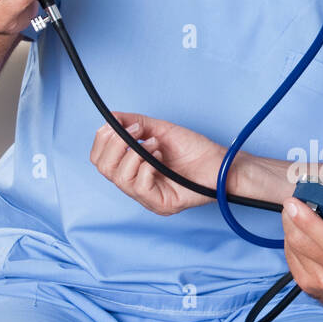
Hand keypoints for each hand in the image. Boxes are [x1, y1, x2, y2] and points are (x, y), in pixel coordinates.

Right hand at [90, 111, 224, 213]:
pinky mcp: (162, 205)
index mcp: (133, 171)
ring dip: (135, 154)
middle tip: (135, 132)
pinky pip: (140, 187)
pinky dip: (146, 166)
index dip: (103, 140)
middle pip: (104, 169)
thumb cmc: (196, 150)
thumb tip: (111, 117)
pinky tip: (160, 158)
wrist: (222, 163)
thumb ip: (135, 124)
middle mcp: (137, 186)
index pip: (101, 161)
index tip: (117, 125)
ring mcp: (148, 198)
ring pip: (119, 178)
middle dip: (114, 145)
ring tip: (155, 145)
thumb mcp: (161, 131)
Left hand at [281, 189, 322, 311]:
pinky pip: (291, 258)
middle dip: (292, 219)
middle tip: (293, 204)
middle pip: (304, 243)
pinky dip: (292, 242)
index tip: (293, 204)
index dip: (307, 221)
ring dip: (290, 228)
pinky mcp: (309, 287)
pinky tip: (301, 235)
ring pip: (294, 249)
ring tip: (297, 217)